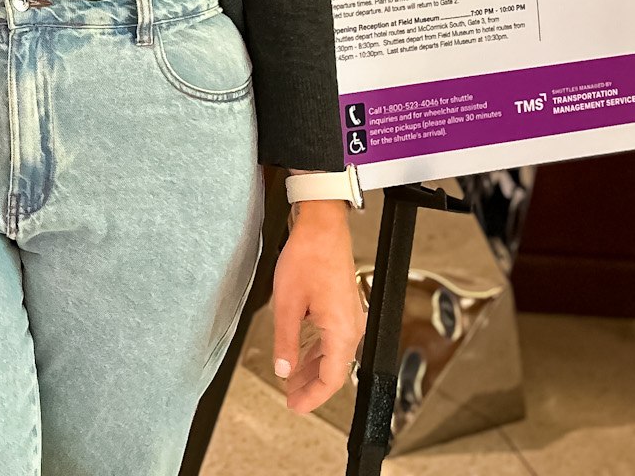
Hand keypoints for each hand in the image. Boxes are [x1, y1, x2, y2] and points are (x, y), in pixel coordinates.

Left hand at [270, 199, 363, 413]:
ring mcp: (349, 317)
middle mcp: (351, 327)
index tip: (295, 406)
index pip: (331, 379)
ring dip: (312, 370)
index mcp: (341, 331)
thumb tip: (283, 370)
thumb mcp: (286, 304)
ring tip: (291, 382)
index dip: (312, 397)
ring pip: (332, 355)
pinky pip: (332, 339)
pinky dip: (317, 352)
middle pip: (334, 370)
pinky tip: (301, 357)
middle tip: (290, 399)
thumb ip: (286, 342)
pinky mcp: (343, 307)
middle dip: (311, 387)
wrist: (322, 227)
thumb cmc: (307, 257)